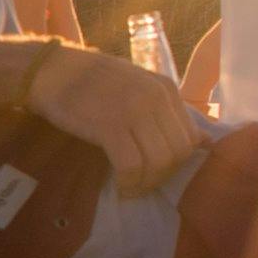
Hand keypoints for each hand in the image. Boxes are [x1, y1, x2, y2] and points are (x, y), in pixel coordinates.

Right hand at [23, 45, 208, 190]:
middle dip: (163, 175)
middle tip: (144, 183)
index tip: (158, 170)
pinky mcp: (110, 126)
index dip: (177, 161)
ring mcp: (134, 111)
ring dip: (147, 183)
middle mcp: (156, 97)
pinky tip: (121, 186)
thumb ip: (169, 112)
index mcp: (166, 88)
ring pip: (159, 162)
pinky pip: (132, 166)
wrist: (53, 71)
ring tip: (131, 187)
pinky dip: (129, 183)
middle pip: (178, 152)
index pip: (191, 137)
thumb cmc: (94, 81)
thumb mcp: (140, 87)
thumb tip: (204, 141)